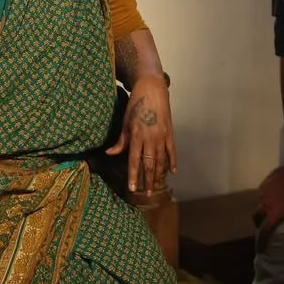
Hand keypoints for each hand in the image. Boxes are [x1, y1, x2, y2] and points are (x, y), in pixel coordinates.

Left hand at [106, 76, 175, 194]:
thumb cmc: (136, 104)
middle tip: (147, 194)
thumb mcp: (125, 121)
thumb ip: (120, 140)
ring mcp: (161, 136)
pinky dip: (173, 161)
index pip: (134, 161)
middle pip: (149, 164)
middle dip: (147, 180)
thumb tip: (110, 153)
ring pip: (161, 160)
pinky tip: (173, 172)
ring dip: (159, 175)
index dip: (134, 176)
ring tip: (157, 186)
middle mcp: (150, 138)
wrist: (152, 89)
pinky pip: (172, 151)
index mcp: (136, 136)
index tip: (133, 189)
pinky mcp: (170, 133)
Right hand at [254, 165, 283, 251]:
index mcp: (275, 214)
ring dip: (263, 209)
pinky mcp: (263, 184)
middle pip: (256, 218)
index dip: (262, 242)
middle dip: (258, 224)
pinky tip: (274, 195)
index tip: (261, 249)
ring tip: (271, 208)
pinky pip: (261, 194)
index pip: (265, 231)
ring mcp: (263, 193)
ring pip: (259, 205)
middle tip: (264, 225)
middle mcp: (265, 205)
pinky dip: (266, 198)